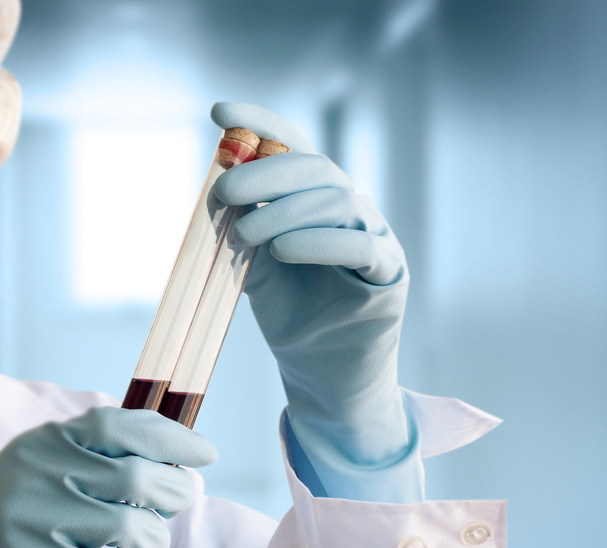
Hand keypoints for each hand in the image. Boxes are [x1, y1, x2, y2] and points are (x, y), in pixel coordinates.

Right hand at [0, 407, 216, 547]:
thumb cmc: (3, 515)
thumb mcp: (36, 466)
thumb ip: (92, 454)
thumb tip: (170, 456)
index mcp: (46, 441)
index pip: (122, 426)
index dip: (173, 437)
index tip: (206, 453)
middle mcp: (43, 474)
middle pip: (141, 478)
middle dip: (175, 493)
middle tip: (176, 503)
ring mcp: (38, 522)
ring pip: (136, 527)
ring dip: (158, 540)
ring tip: (150, 543)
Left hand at [211, 102, 421, 502]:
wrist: (324, 375)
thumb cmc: (293, 317)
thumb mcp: (256, 264)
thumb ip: (243, 225)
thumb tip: (217, 186)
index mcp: (316, 200)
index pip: (294, 147)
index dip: (261, 123)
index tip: (218, 112)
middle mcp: (350, 209)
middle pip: (315, 168)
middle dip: (264, 174)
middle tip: (223, 194)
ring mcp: (376, 237)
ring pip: (338, 200)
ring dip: (284, 212)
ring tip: (246, 235)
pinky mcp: (390, 274)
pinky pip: (362, 247)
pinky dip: (319, 242)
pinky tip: (283, 251)